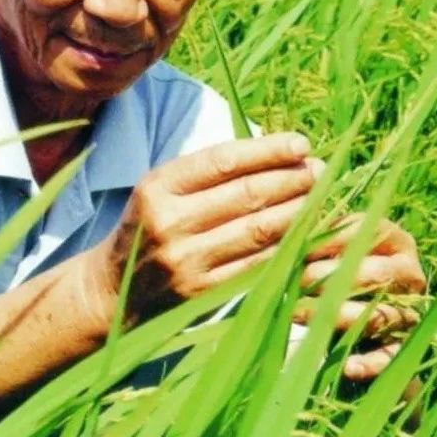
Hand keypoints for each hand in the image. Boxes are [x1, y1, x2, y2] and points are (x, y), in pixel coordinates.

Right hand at [91, 132, 320, 323]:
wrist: (117, 288)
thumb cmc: (149, 224)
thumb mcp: (162, 188)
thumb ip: (207, 171)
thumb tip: (272, 151)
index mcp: (158, 186)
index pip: (222, 161)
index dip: (267, 151)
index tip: (301, 144)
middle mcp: (170, 221)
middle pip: (246, 194)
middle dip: (290, 179)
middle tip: (319, 171)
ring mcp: (187, 260)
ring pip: (258, 231)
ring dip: (297, 211)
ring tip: (319, 197)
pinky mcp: (203, 292)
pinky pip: (257, 265)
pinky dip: (287, 247)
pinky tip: (305, 233)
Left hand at [296, 213, 425, 379]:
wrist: (350, 301)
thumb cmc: (330, 260)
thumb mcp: (325, 242)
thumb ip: (312, 233)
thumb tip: (288, 229)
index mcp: (391, 238)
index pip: (362, 233)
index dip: (327, 241)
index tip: (295, 248)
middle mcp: (407, 272)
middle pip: (373, 275)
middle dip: (327, 278)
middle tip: (293, 281)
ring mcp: (408, 308)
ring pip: (377, 315)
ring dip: (335, 316)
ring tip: (296, 313)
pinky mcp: (401, 344)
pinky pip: (390, 356)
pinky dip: (369, 363)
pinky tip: (346, 366)